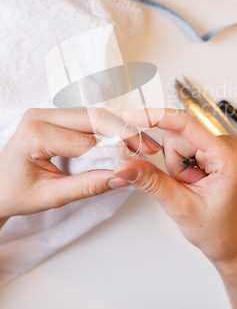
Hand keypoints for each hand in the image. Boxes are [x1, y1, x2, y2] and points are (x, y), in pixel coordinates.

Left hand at [0, 108, 160, 221]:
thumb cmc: (16, 193)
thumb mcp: (52, 196)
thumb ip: (88, 186)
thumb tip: (121, 178)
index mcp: (34, 134)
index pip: (86, 141)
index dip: (116, 152)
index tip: (139, 163)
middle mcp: (40, 115)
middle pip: (93, 117)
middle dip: (124, 133)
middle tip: (148, 147)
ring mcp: (47, 112)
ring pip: (94, 115)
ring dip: (120, 129)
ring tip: (142, 145)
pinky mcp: (56, 116)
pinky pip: (88, 119)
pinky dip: (108, 129)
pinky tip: (125, 141)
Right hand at [113, 108, 236, 266]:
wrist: (231, 242)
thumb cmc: (219, 229)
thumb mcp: (180, 205)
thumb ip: (150, 181)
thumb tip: (126, 166)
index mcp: (227, 155)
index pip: (186, 125)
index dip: (156, 117)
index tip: (134, 115)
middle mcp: (228, 144)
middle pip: (178, 134)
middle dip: (172, 161)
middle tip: (185, 185)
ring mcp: (221, 145)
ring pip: (178, 139)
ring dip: (176, 164)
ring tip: (191, 185)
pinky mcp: (213, 148)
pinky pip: (183, 145)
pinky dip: (181, 164)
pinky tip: (194, 180)